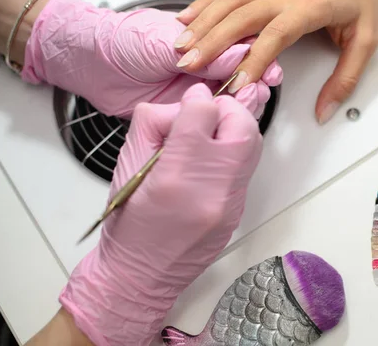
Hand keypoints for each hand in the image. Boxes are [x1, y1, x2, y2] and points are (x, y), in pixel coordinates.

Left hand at [21, 0, 282, 118]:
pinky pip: (206, 119)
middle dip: (254, 84)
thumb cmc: (124, 41)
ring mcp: (192, 92)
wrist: (89, 64)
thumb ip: (206, 52)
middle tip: (263, 89)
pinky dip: (221, 120)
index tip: (270, 71)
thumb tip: (243, 54)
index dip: (257, 60)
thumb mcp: (168, 43)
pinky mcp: (181, 115)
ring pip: (226, 100)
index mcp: (202, 41)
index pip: (239, 49)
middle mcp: (201, 67)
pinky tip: (233, 120)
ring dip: (242, 103)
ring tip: (252, 103)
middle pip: (238, 78)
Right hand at [59, 84, 262, 345]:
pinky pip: (246, 169)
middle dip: (229, 109)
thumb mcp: (125, 165)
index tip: (189, 102)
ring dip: (236, 129)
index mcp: (176, 175)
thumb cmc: (127, 223)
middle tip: (208, 114)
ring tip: (211, 134)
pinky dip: (234, 153)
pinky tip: (212, 160)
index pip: (204, 113)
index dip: (197, 99)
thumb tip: (186, 103)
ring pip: (252, 145)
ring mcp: (230, 205)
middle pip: (242, 126)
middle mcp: (211, 190)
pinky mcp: (238, 213)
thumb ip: (153, 124)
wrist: (141, 277)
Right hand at [174, 0, 377, 123]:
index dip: (255, 58)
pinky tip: (184, 18)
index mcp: (308, 8)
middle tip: (190, 65)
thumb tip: (324, 111)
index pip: (276, 33)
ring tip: (180, 47)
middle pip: (240, 16)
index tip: (238, 82)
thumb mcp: (366, 40)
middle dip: (212, 42)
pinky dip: (203, 5)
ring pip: (228, 3)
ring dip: (201, 24)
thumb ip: (346, 78)